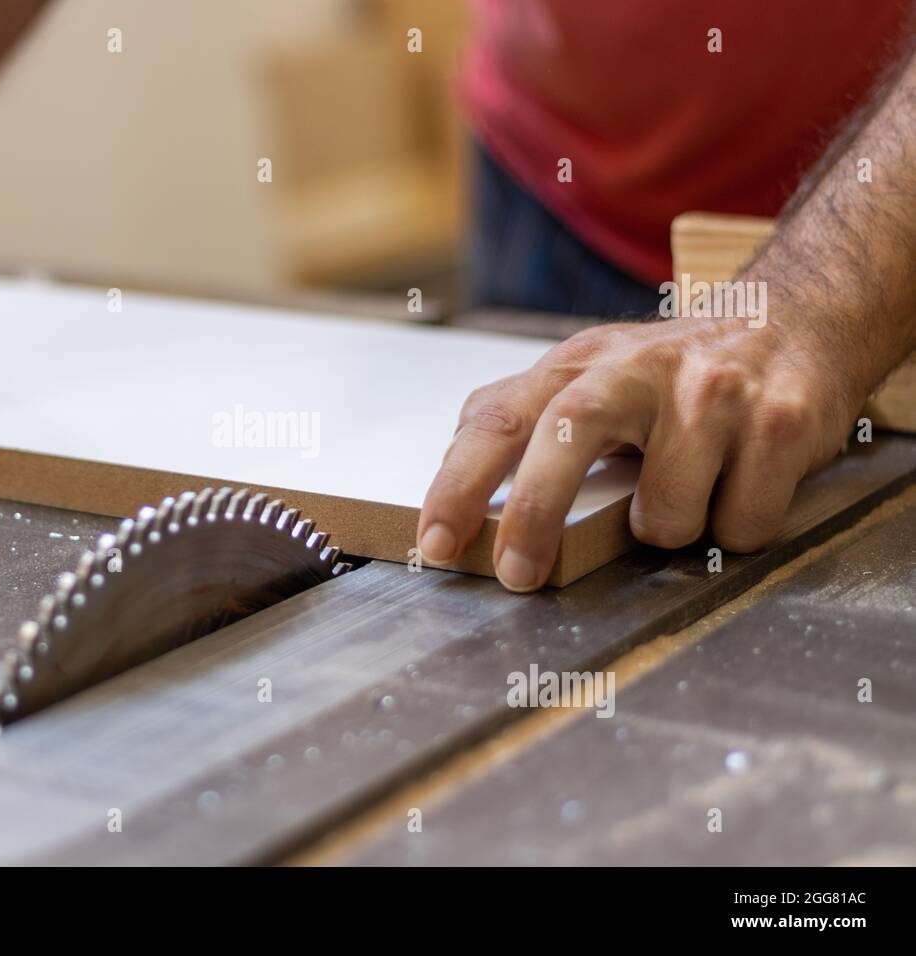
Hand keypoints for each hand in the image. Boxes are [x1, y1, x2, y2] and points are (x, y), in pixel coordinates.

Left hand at [417, 315, 862, 590]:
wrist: (796, 319)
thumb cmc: (672, 371)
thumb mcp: (589, 374)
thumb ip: (522, 412)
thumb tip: (449, 463)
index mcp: (578, 364)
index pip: (500, 418)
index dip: (459, 483)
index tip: (436, 543)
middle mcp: (638, 368)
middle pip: (566, 435)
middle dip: (533, 513)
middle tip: (518, 574)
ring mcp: (712, 390)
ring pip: (665, 513)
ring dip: (668, 530)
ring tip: (686, 493)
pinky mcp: (779, 421)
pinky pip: (741, 525)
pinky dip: (734, 530)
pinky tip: (740, 486)